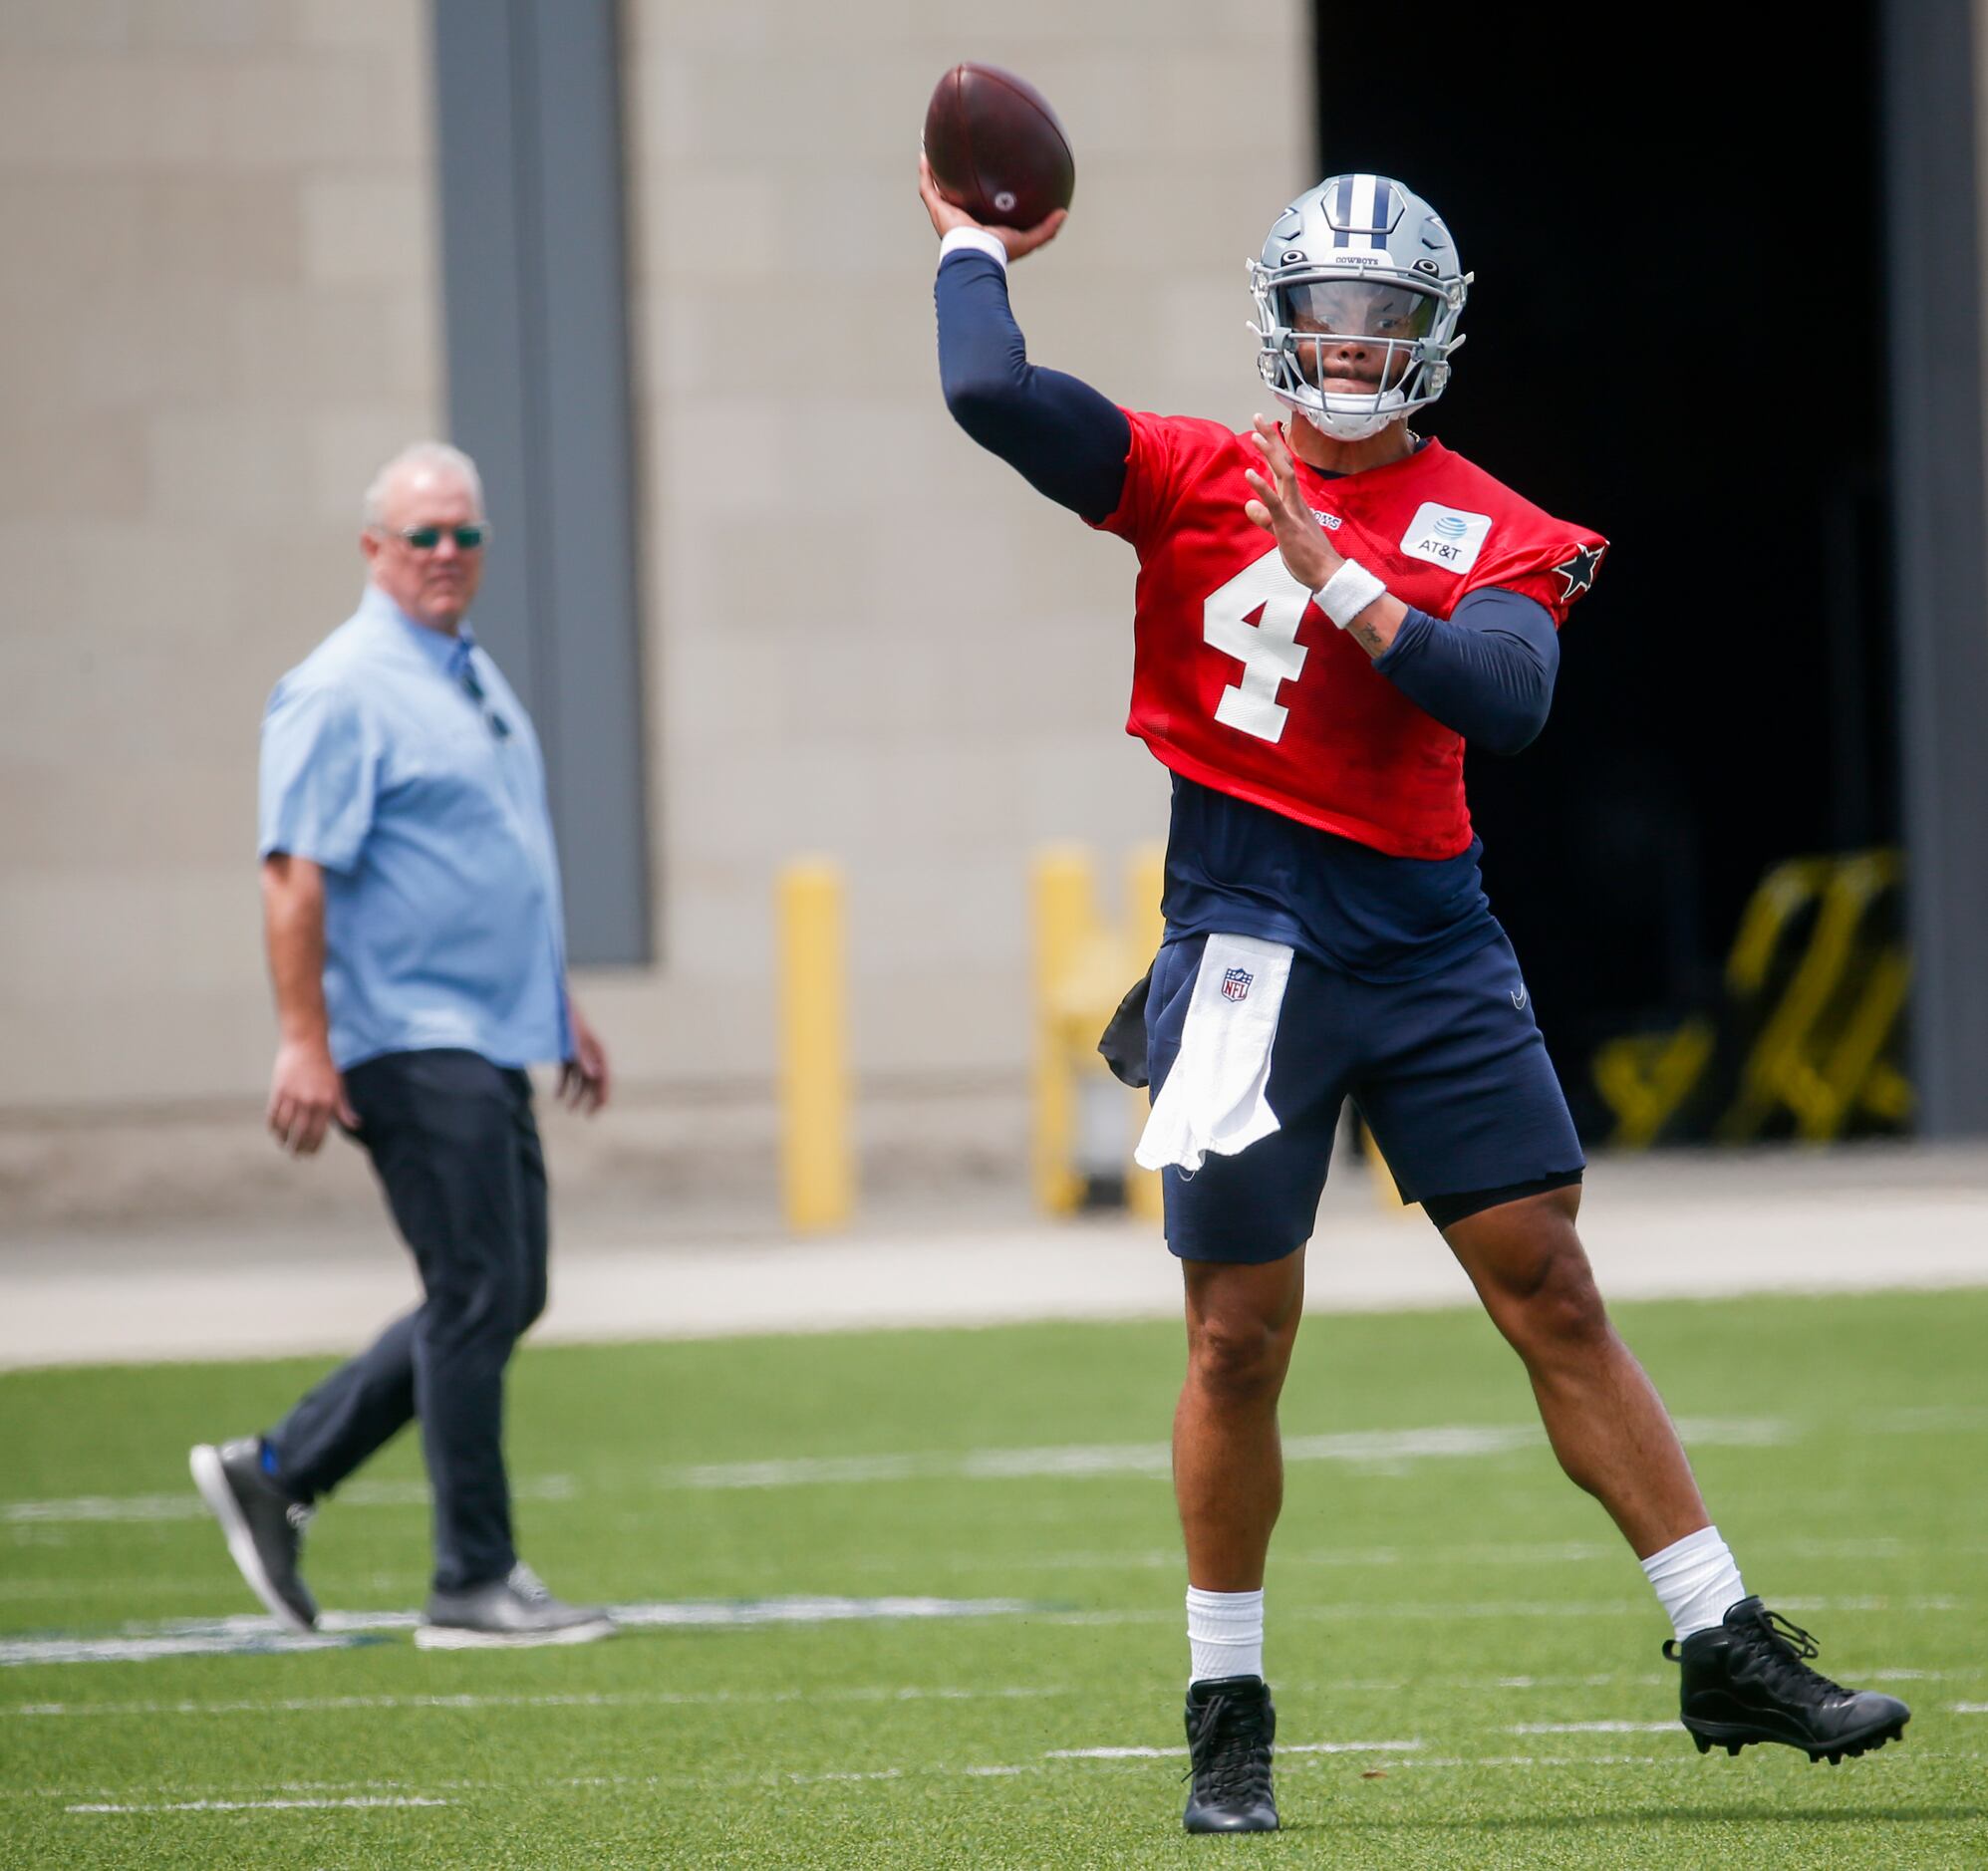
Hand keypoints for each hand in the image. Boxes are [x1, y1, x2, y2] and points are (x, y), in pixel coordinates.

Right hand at [267, 1039, 356, 1155]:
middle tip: (296, 1154)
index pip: (319, 1133)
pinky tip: (275, 1132)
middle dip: (298, 1148)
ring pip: (285, 1126)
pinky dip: (273, 1126)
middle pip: (301, 1133)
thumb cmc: (326, 1066)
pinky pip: (273, 1114)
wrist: (306, 1044)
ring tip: (284, 1145)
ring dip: (283, 1139)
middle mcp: (310, 1101)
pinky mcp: (279, 1090)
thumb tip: (354, 1125)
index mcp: (327, 1102)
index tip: (310, 1154)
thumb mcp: (339, 1086)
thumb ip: (343, 1108)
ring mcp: (293, 1096)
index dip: (314, 1147)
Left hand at [560, 1000, 610, 1116]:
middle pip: (595, 1081)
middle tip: (588, 1116)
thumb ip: (583, 1057)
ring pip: (582, 1080)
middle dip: (592, 1099)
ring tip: (570, 1110)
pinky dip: (564, 1086)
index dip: (603, 1094)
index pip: (605, 1077)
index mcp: (598, 1051)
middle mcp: (591, 1055)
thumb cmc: (566, 1020)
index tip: (598, 1109)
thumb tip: (594, 1076)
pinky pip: (569, 1074)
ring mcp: (579, 1055)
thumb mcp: (574, 1039)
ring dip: (577, 1095)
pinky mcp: (568, 1054)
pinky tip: (557, 1097)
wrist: (554, 1004)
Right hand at [917, 152, 1066, 260]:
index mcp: (979, 224)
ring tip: (934, 149)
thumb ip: (1046, 228)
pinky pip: (927, 186)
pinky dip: (925, 170)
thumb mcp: (1028, 239)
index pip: (979, 204)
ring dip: (935, 170)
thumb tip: (1063, 213)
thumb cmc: (1000, 250)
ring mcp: (946, 213)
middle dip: (955, 178)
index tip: (986, 174)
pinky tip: (925, 151)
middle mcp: (961, 217)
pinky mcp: (936, 209)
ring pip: (937, 188)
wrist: (978, 254)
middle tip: (960, 157)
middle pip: (956, 193)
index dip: (981, 191)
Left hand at [1242, 414, 1342, 593]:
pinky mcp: (1289, 525)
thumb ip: (1265, 518)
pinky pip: (1275, 503)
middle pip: (1282, 462)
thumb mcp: (1280, 534)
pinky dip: (1262, 487)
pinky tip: (1249, 473)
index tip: (1262, 428)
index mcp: (1294, 501)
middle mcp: (1295, 500)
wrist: (1326, 574)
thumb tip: (1249, 504)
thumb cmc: (1308, 556)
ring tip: (1254, 435)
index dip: (1272, 448)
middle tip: (1258, 417)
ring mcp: (1293, 511)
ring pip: (1282, 475)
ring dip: (1268, 454)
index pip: (1281, 468)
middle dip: (1270, 439)